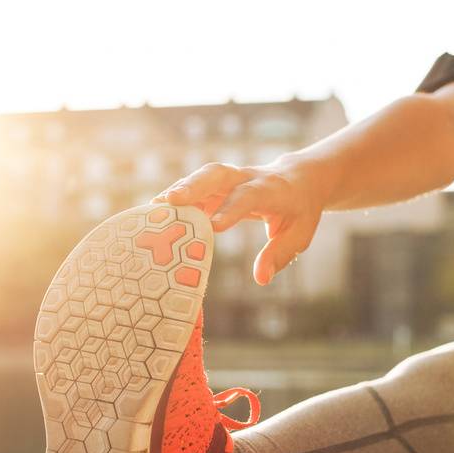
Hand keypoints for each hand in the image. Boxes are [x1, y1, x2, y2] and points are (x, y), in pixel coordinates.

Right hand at [153, 162, 324, 286]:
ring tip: (154, 207)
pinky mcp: (218, 184)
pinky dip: (175, 197)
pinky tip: (153, 212)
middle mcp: (247, 178)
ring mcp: (230, 178)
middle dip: (194, 186)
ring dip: (179, 189)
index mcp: (271, 190)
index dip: (230, 209)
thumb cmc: (300, 211)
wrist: (300, 178)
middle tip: (171, 201)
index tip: (212, 227)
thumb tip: (261, 278)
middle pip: (218, 174)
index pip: (248, 196)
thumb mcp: (300, 234)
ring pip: (202, 176)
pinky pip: (195, 186)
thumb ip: (280, 254)